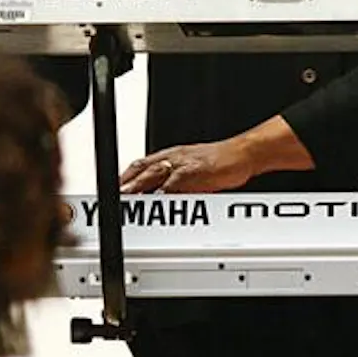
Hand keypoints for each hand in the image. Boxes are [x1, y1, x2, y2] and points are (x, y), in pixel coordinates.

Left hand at [120, 139, 256, 193]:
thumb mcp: (193, 168)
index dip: (124, 178)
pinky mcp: (196, 172)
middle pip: (141, 169)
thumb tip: (161, 197)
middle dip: (126, 185)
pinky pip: (175, 183)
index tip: (113, 192)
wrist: (244, 153)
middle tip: (113, 199)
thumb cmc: (222, 161)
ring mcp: (184, 164)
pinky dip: (163, 194)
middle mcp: (174, 158)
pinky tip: (155, 203)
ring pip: (153, 174)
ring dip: (138, 188)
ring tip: (126, 202)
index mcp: (171, 155)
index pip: (140, 165)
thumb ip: (176, 181)